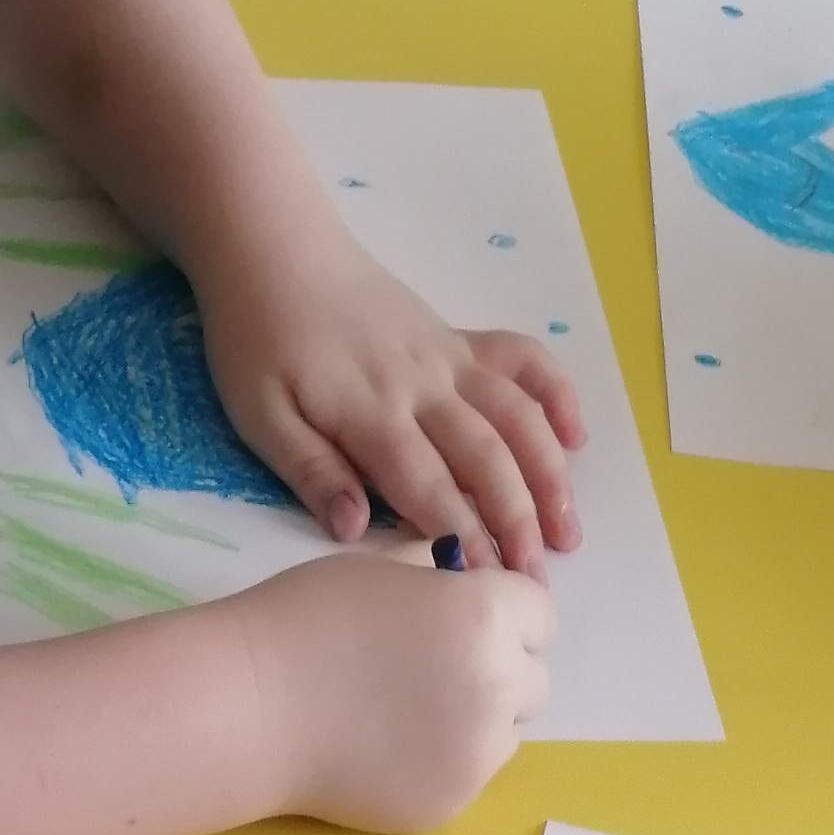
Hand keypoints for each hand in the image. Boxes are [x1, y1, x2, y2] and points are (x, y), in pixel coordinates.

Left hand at [198, 232, 585, 571]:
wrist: (274, 247)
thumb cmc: (258, 338)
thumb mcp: (260, 414)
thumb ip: (311, 471)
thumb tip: (354, 528)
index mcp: (371, 412)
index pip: (429, 486)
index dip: (461, 538)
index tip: (484, 587)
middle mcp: (422, 385)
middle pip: (485, 457)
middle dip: (516, 521)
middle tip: (535, 580)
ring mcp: (447, 357)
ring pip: (516, 415)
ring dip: (549, 473)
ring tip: (568, 529)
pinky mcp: (457, 338)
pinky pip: (521, 359)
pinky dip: (555, 392)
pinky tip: (576, 435)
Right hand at [235, 549, 552, 829]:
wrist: (255, 708)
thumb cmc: (306, 622)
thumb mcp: (380, 568)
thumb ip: (438, 573)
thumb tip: (462, 573)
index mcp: (484, 613)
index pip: (540, 616)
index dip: (507, 617)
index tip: (469, 625)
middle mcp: (497, 682)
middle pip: (535, 679)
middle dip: (500, 670)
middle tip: (438, 671)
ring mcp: (479, 750)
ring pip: (508, 731)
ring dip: (479, 720)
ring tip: (410, 712)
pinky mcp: (453, 801)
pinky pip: (472, 774)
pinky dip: (445, 762)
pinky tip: (391, 747)